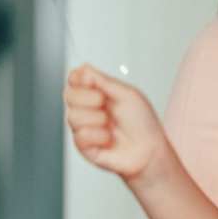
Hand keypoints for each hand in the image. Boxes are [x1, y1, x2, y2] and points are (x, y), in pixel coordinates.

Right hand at [64, 63, 168, 181]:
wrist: (149, 150)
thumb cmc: (143, 123)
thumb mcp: (127, 94)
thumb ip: (103, 80)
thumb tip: (83, 68)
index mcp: (97, 94)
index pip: (74, 80)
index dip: (78, 79)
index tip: (91, 82)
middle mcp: (88, 109)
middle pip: (68, 95)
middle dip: (89, 98)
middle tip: (105, 104)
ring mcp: (84, 127)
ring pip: (72, 116)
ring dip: (97, 119)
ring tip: (111, 125)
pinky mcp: (83, 146)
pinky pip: (80, 135)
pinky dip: (98, 136)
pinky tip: (108, 139)